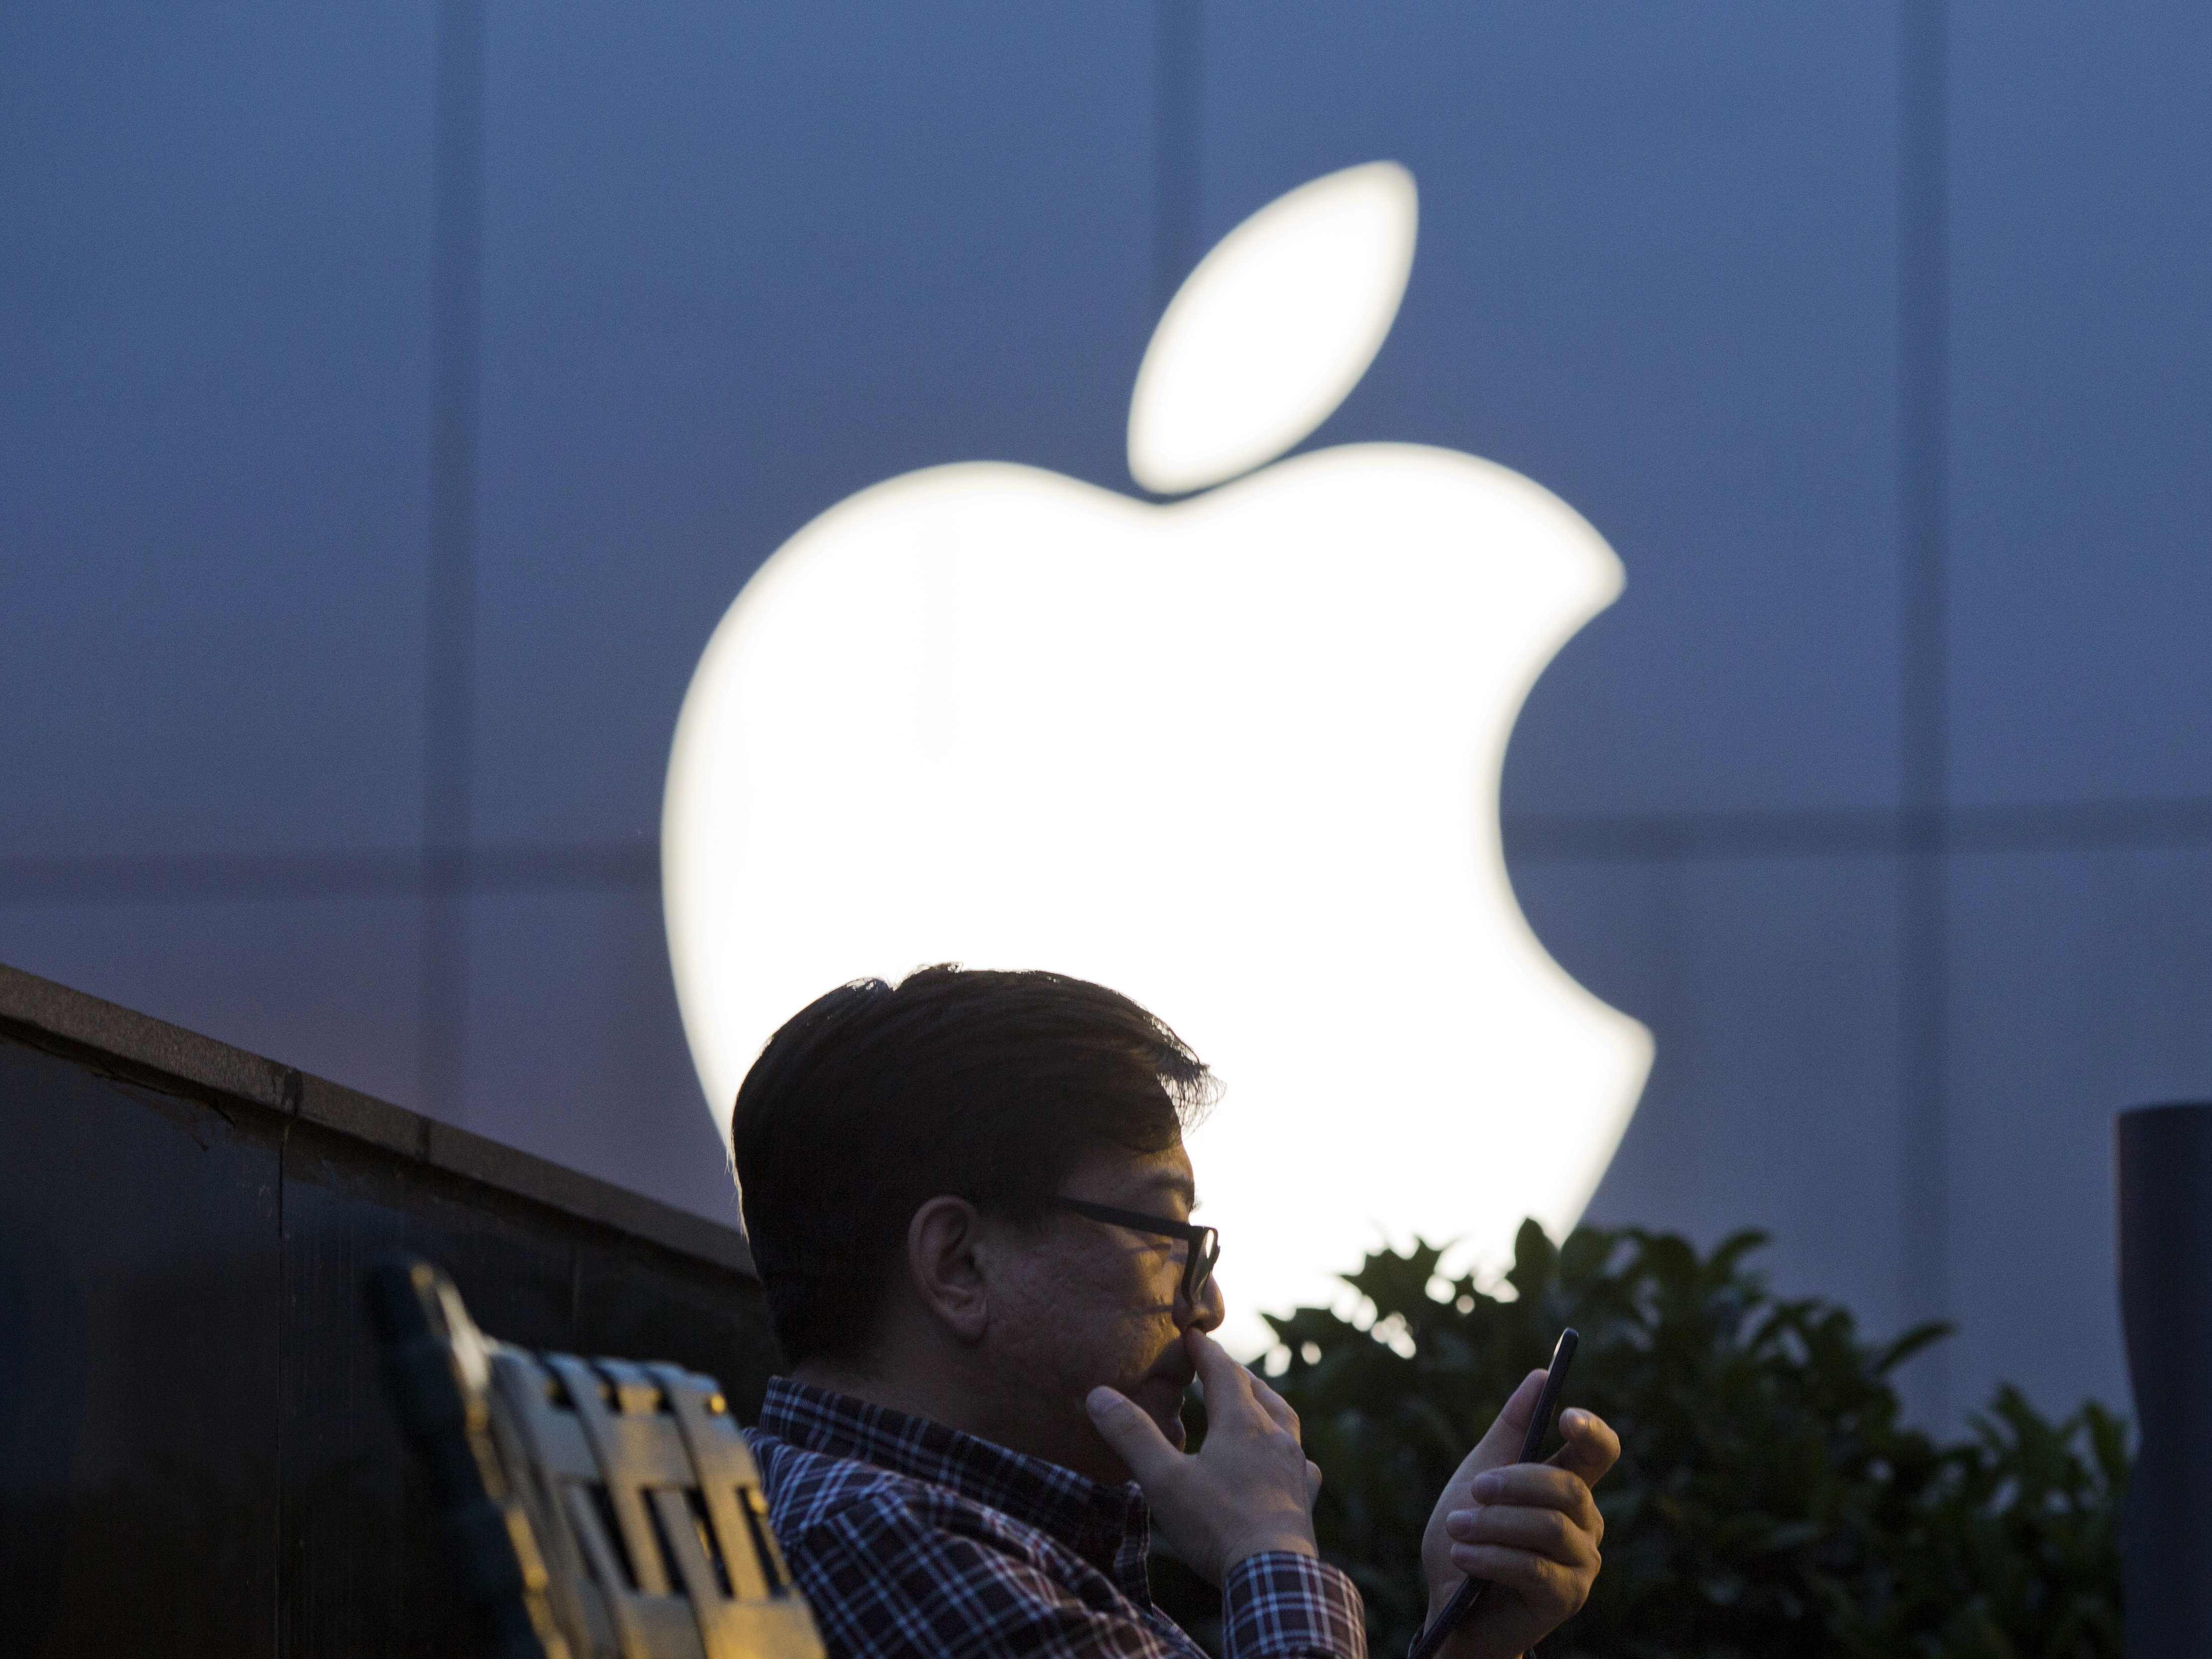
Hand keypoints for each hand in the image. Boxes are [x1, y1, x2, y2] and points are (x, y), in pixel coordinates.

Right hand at [1087, 1327, 1322, 1584]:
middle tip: (1220, 1366)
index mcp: (1241, 1424)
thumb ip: (1132, 1436)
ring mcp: (1295, 1468)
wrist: (1273, 1575)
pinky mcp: (1305, 1499)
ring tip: (1257, 1401)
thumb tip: (1098, 1395)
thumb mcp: (1163, 1480)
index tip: (1192, 1333)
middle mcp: (1274, 1437)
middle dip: (1236, 1375)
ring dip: (1267, 1405)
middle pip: (1257, 1392)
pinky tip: (1292, 1462)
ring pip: (1284, 1421)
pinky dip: (1291, 1452)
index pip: (1223, 1372)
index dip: (1206, 1351)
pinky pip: (1303, 1464)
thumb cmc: (1216, 1524)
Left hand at [1419, 1369, 1617, 1658]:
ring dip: (1495, 1524)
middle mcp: (1586, 1522)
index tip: (1565, 1416)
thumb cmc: (1467, 1536)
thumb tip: (1541, 1374)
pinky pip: (1535, 1568)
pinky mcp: (1567, 1598)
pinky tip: (1463, 1556)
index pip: (1600, 1451)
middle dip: (1514, 1483)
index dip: (1591, 1430)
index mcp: (1568, 1486)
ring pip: (1549, 1527)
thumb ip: (1511, 1429)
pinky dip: (1492, 1557)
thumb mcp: (1479, 1474)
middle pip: (1566, 1486)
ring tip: (1455, 1528)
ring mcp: (1582, 1562)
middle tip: (1473, 1490)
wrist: (1450, 1606)